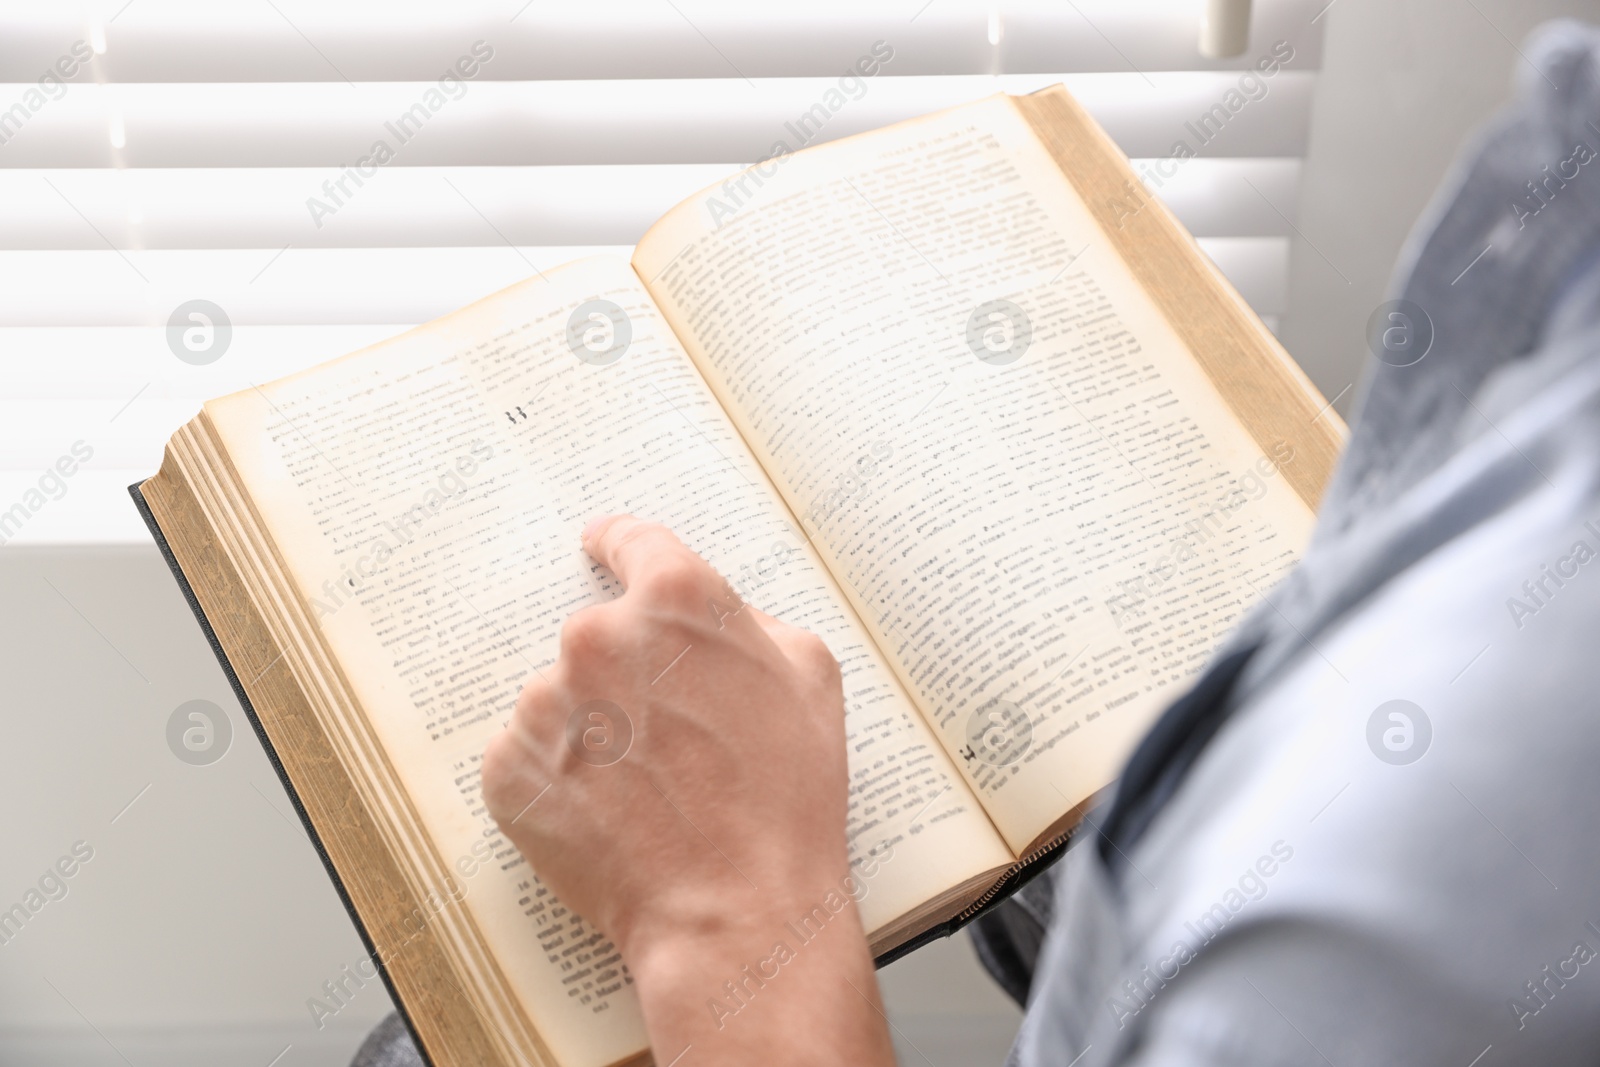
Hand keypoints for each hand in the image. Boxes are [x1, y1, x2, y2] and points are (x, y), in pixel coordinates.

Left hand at [481, 515, 894, 1064]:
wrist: (736, 909)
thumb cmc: (785, 799)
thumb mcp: (811, 679)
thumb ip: (752, 621)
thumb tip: (712, 620)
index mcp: (675, 598)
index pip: (630, 540)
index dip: (621, 547)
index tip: (603, 549)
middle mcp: (598, 636)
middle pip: (600, 632)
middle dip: (628, 671)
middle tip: (671, 733)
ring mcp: (546, 704)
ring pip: (564, 699)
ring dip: (594, 728)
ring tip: (648, 788)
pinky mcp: (512, 768)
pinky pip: (532, 755)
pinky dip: (562, 778)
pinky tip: (612, 813)